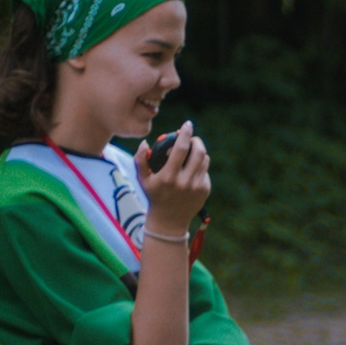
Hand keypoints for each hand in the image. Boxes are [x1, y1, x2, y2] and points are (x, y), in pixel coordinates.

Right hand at [136, 120, 210, 238]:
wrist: (169, 220)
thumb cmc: (154, 195)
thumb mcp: (142, 179)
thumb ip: (140, 160)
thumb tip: (145, 143)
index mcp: (169, 176)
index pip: (181, 148)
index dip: (185, 133)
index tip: (187, 124)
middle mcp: (185, 182)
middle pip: (198, 152)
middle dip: (196, 140)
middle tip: (191, 138)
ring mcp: (197, 187)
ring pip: (204, 160)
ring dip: (199, 151)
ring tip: (191, 151)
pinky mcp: (205, 190)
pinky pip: (205, 171)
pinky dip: (200, 165)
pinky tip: (191, 168)